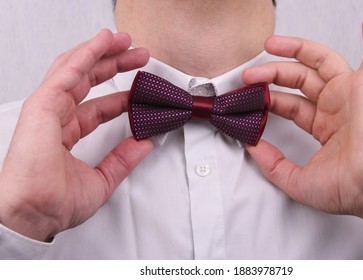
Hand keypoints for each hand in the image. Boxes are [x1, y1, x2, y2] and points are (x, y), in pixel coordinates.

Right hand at [0, 30, 152, 240]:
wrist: (35, 214)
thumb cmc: (55, 204)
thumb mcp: (102, 179)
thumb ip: (122, 159)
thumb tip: (144, 143)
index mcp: (67, 135)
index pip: (98, 108)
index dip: (121, 96)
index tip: (141, 88)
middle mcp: (57, 119)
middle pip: (88, 82)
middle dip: (114, 64)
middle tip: (137, 55)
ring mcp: (48, 110)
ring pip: (76, 70)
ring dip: (101, 52)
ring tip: (123, 40)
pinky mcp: (42, 106)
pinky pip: (67, 73)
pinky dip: (86, 55)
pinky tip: (102, 42)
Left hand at [243, 17, 362, 227]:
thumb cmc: (347, 188)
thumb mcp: (296, 180)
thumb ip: (271, 164)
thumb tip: (252, 147)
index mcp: (322, 127)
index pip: (289, 104)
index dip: (268, 98)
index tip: (249, 96)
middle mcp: (335, 108)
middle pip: (298, 79)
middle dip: (272, 73)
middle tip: (250, 75)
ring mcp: (350, 96)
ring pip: (319, 61)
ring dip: (296, 49)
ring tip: (270, 44)